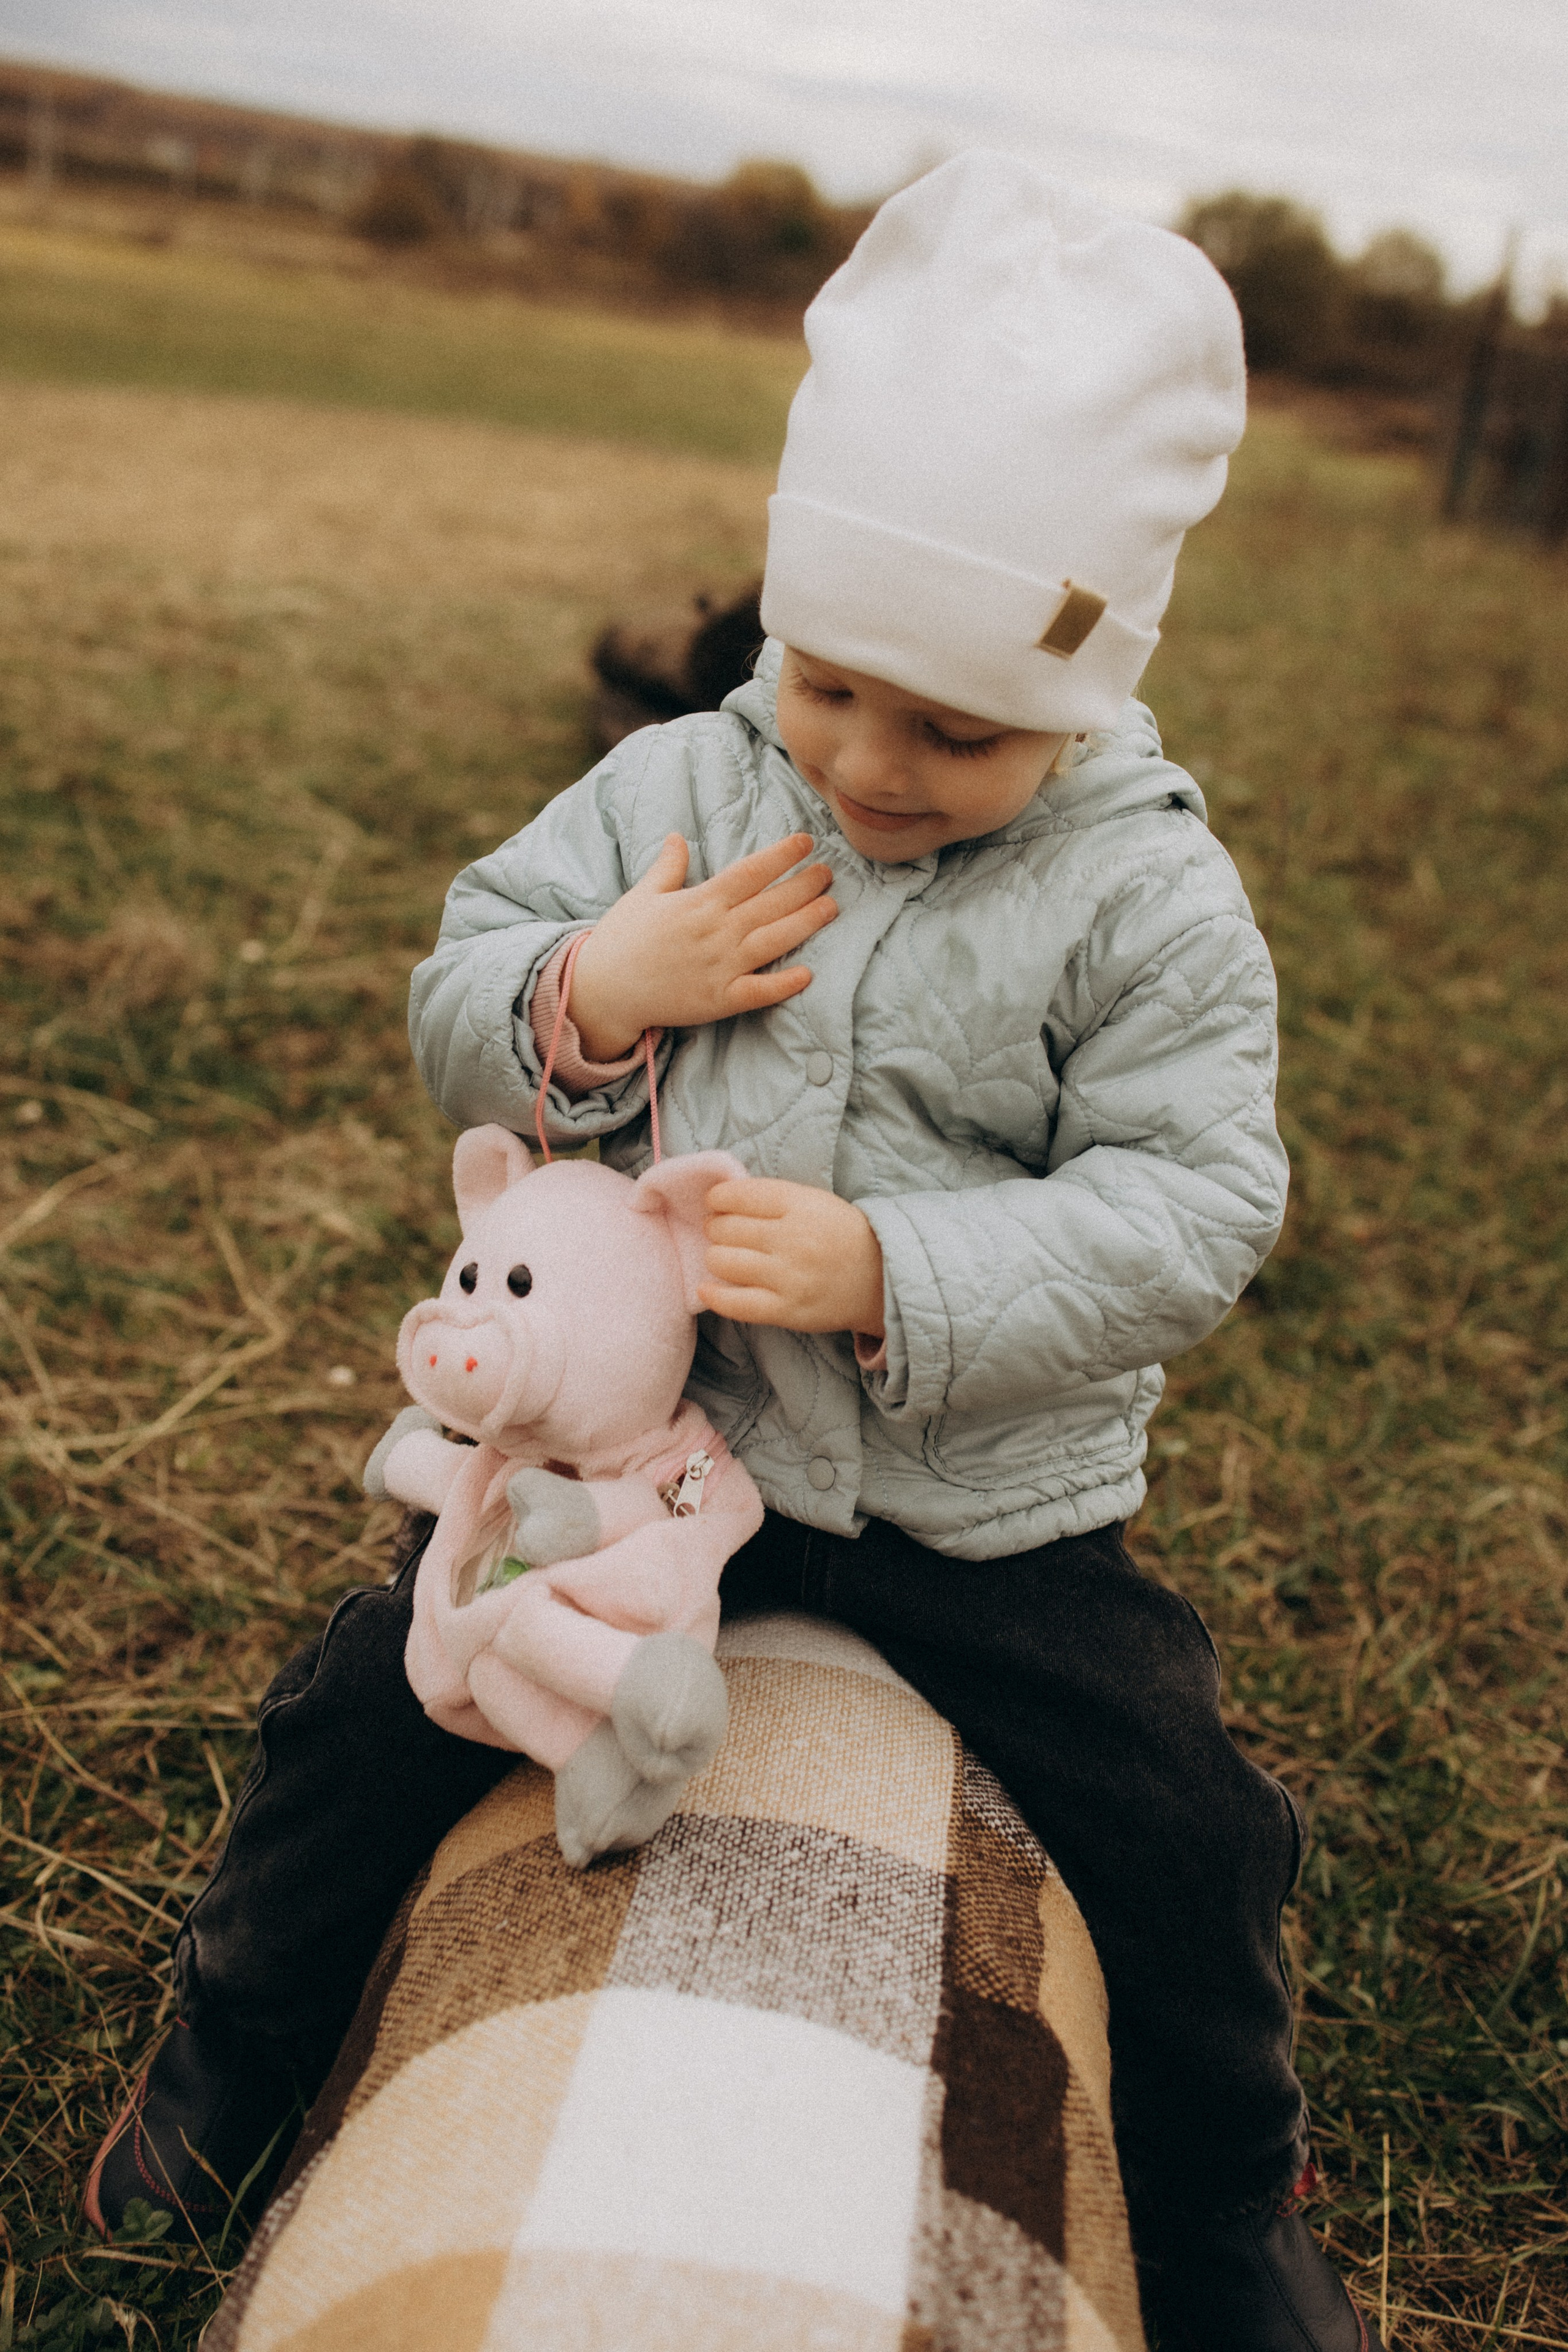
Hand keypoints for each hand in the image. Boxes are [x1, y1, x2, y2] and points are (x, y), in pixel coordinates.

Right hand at [567, 834, 836, 1060]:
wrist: (602, 990)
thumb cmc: (621, 940)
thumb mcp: (642, 895)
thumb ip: (667, 867)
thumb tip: (677, 836)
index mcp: (698, 902)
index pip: (750, 873)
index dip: (781, 856)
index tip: (806, 842)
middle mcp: (715, 932)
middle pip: (770, 903)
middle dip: (804, 885)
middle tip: (830, 872)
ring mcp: (719, 968)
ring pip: (773, 941)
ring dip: (806, 923)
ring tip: (831, 907)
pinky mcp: (718, 1001)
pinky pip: (759, 992)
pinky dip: (783, 984)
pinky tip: (808, 974)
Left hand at [698, 1178, 884, 1335]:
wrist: (882, 1279)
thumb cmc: (842, 1235)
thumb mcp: (815, 1201)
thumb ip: (771, 1198)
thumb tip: (719, 1199)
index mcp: (800, 1204)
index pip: (737, 1195)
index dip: (717, 1199)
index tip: (715, 1203)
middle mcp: (792, 1238)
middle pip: (724, 1228)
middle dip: (716, 1229)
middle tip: (724, 1233)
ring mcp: (788, 1277)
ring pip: (722, 1262)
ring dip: (716, 1258)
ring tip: (727, 1258)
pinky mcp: (786, 1310)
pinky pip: (735, 1304)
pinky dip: (713, 1295)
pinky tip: (706, 1288)